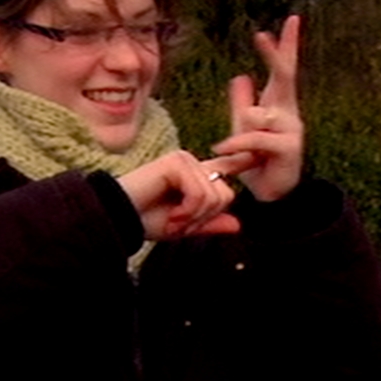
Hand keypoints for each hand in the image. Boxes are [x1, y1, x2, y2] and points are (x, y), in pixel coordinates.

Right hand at [118, 149, 254, 240]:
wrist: (120, 219)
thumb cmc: (146, 221)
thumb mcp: (185, 227)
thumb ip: (210, 224)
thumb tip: (238, 225)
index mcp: (195, 177)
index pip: (225, 167)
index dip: (243, 160)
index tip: (260, 153)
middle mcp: (192, 164)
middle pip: (225, 195)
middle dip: (205, 218)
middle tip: (179, 224)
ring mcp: (184, 160)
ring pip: (214, 196)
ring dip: (194, 217)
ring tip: (172, 219)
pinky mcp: (176, 162)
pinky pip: (200, 193)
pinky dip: (188, 210)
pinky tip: (171, 214)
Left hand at [212, 14, 304, 201]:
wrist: (270, 195)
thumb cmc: (257, 161)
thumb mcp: (243, 129)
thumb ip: (242, 104)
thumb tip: (240, 76)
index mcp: (278, 106)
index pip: (284, 70)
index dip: (285, 46)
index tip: (292, 20)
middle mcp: (289, 113)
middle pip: (284, 76)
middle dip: (275, 53)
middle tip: (263, 33)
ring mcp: (292, 129)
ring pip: (257, 115)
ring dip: (240, 133)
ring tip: (234, 152)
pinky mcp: (289, 147)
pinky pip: (255, 137)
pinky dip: (236, 145)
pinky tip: (223, 151)